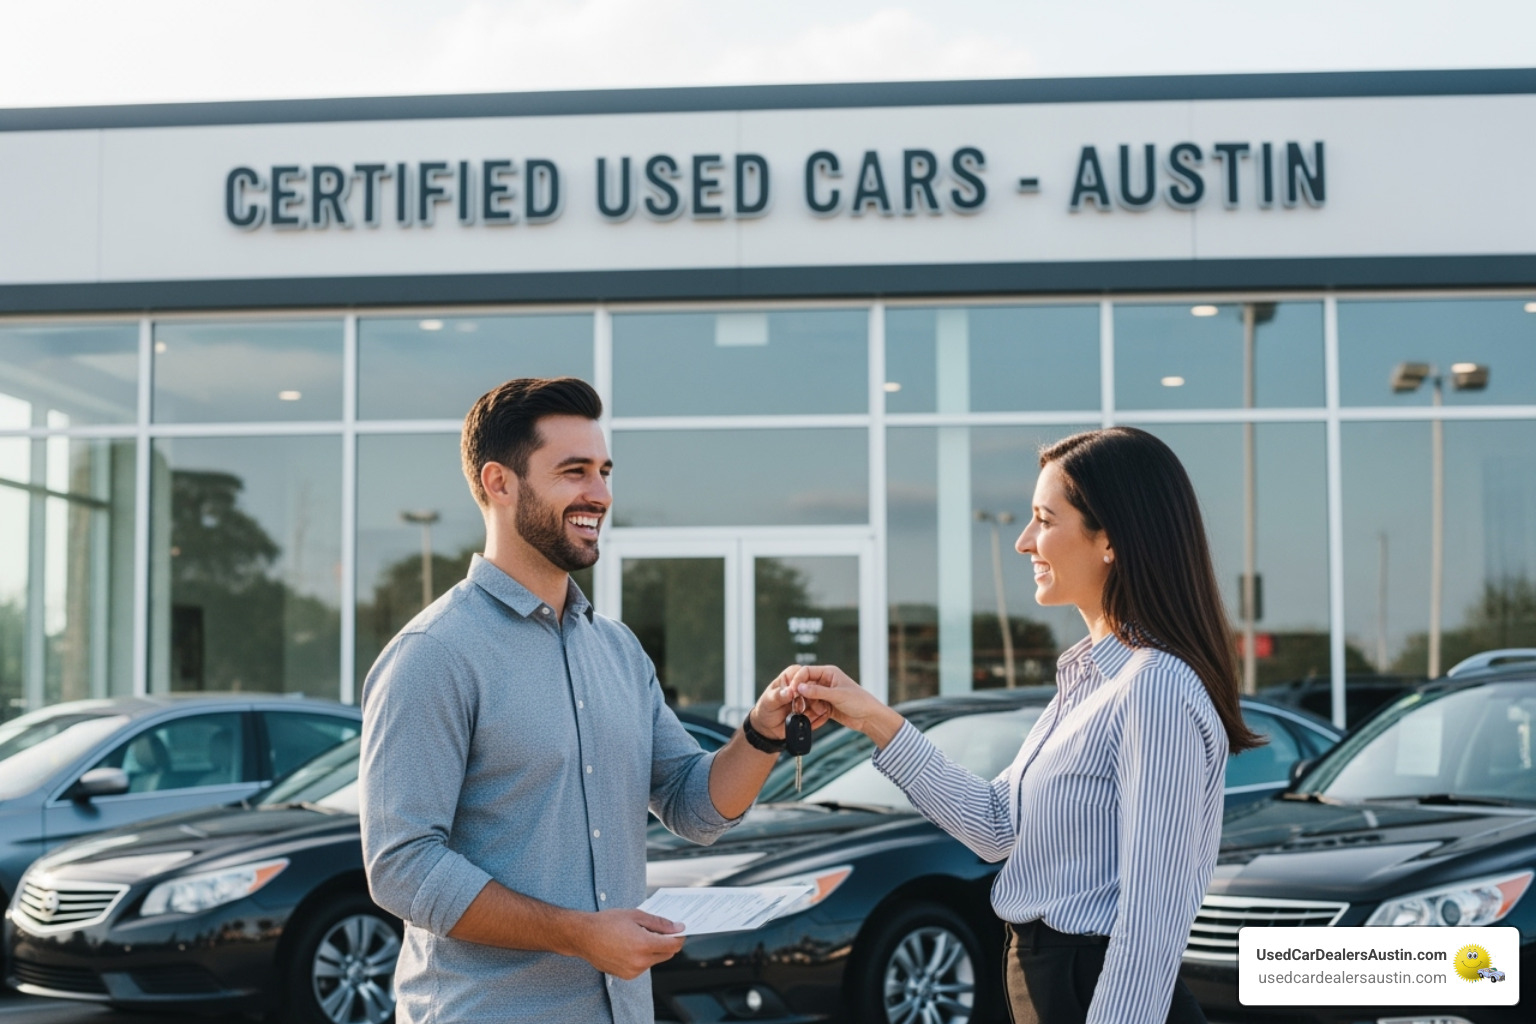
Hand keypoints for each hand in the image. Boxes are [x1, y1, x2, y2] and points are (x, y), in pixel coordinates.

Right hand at [574, 909, 686, 980]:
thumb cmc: (608, 922)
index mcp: (644, 944)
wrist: (584, 936)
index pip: (673, 945)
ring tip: (639, 935)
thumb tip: (678, 927)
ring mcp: (633, 971)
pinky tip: (631, 945)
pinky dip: (643, 956)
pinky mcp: (627, 975)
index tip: (679, 929)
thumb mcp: (635, 915)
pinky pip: (643, 966)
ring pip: (655, 960)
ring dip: (654, 949)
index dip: (679, 936)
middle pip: (667, 954)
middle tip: (659, 929)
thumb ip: (659, 923)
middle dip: (667, 942)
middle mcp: (640, 961)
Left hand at [749, 665, 833, 739]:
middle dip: (811, 699)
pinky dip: (815, 719)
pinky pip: (821, 713)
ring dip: (814, 710)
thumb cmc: (766, 709)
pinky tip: (805, 721)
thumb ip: (778, 696)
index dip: (803, 684)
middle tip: (800, 709)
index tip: (797, 695)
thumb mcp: (768, 701)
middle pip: (816, 687)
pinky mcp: (813, 710)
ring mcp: (809, 698)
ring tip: (801, 716)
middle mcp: (802, 686)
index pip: (804, 672)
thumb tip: (789, 691)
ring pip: (821, 700)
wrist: (768, 726)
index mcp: (790, 676)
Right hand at [789, 665, 904, 747]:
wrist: (870, 718)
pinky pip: (813, 708)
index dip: (797, 680)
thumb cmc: (859, 701)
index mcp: (829, 673)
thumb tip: (799, 688)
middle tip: (800, 705)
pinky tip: (818, 717)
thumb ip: (817, 692)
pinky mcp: (825, 706)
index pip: (806, 672)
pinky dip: (813, 713)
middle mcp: (825, 682)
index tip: (792, 691)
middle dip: (802, 696)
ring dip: (809, 706)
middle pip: (805, 686)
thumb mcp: (837, 695)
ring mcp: (825, 695)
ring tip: (820, 712)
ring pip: (807, 699)